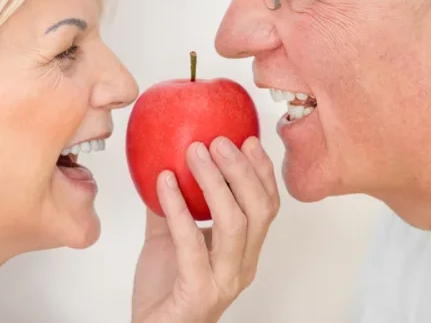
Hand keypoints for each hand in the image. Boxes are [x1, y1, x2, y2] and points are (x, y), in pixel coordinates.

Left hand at [131, 136, 279, 322]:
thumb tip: (163, 162)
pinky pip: (192, 244)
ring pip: (235, 224)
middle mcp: (242, 266)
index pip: (267, 207)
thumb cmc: (164, 292)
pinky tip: (164, 182)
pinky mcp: (199, 291)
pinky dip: (178, 208)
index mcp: (244, 252)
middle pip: (259, 211)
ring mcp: (224, 280)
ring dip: (214, 182)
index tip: (248, 139)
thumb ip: (172, 207)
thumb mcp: (168, 240)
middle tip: (220, 140)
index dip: (262, 171)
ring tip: (194, 152)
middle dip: (242, 170)